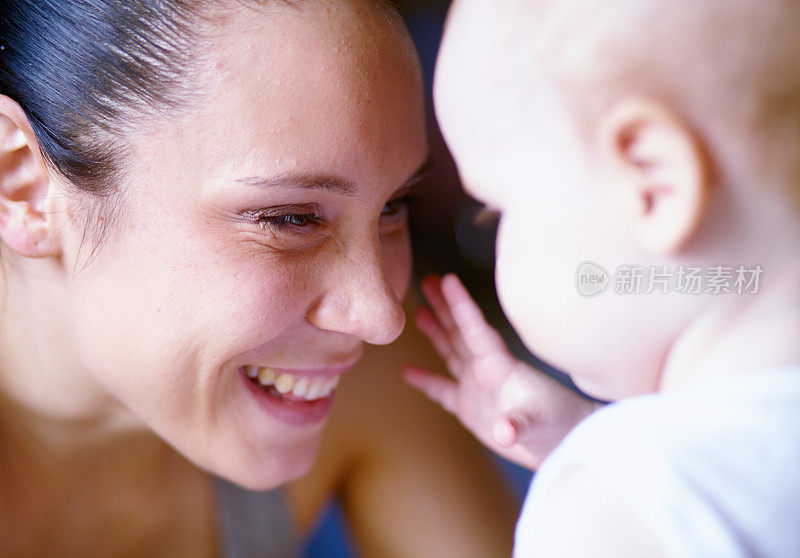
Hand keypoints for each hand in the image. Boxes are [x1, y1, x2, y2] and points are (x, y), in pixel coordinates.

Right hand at [403, 274, 600, 469]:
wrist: (566, 443)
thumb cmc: (558, 425)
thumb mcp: (538, 423)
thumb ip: (518, 424)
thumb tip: (503, 432)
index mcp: (499, 366)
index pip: (476, 330)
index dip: (461, 305)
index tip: (448, 279)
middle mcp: (486, 370)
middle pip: (459, 332)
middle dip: (444, 306)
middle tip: (427, 280)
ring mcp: (477, 387)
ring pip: (451, 352)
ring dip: (435, 332)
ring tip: (417, 311)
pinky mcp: (471, 409)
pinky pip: (442, 390)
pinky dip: (426, 381)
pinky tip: (407, 371)